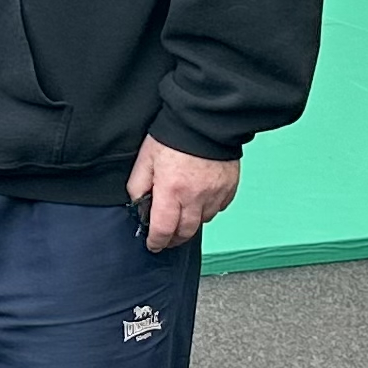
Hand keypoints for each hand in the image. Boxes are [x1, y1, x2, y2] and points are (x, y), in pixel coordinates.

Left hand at [126, 134, 238, 252]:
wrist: (204, 122)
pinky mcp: (229, 188)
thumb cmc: (172, 138)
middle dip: (174, 239)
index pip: (163, 228)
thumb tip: (139, 205)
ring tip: (180, 216)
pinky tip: (198, 202)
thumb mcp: (145, 159)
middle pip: (186, 232)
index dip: (156, 241)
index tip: (153, 245)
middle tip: (165, 239)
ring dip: (190, 223)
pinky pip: (217, 209)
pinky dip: (207, 210)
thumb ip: (138, 185)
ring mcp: (215, 194)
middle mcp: (195, 197)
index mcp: (171, 190)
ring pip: (203, 221)